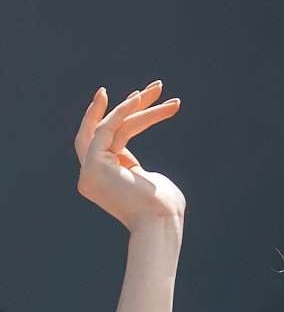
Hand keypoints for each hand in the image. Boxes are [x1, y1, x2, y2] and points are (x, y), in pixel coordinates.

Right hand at [75, 83, 182, 230]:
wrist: (160, 224)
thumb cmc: (165, 209)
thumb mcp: (152, 184)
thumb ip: (139, 171)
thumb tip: (137, 169)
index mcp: (105, 179)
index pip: (112, 141)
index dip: (125, 117)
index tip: (141, 96)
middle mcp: (91, 174)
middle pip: (105, 130)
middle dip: (129, 106)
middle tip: (154, 87)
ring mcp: (90, 170)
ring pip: (111, 127)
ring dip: (137, 106)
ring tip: (159, 88)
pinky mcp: (94, 164)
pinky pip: (107, 129)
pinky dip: (123, 112)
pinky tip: (140, 98)